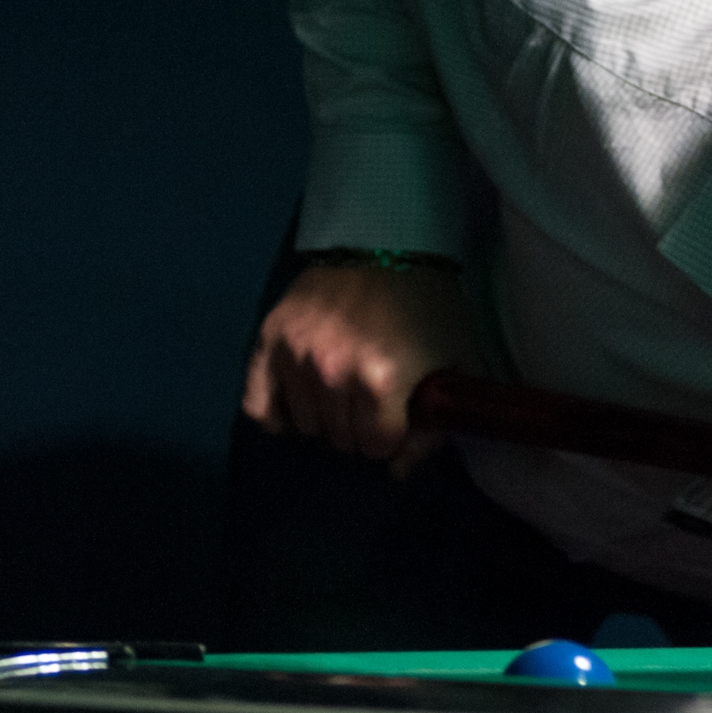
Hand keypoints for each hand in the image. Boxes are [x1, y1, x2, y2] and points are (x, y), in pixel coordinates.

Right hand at [241, 261, 480, 476]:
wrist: (385, 242)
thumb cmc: (428, 304)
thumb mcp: (454, 360)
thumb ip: (436, 423)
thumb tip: (400, 470)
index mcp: (382, 382)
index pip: (377, 446)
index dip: (393, 435)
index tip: (398, 417)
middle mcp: (332, 375)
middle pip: (342, 439)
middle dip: (362, 428)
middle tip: (373, 401)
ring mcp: (296, 358)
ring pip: (306, 426)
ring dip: (327, 418)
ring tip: (344, 391)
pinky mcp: (268, 340)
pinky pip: (257, 404)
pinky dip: (276, 415)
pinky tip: (298, 407)